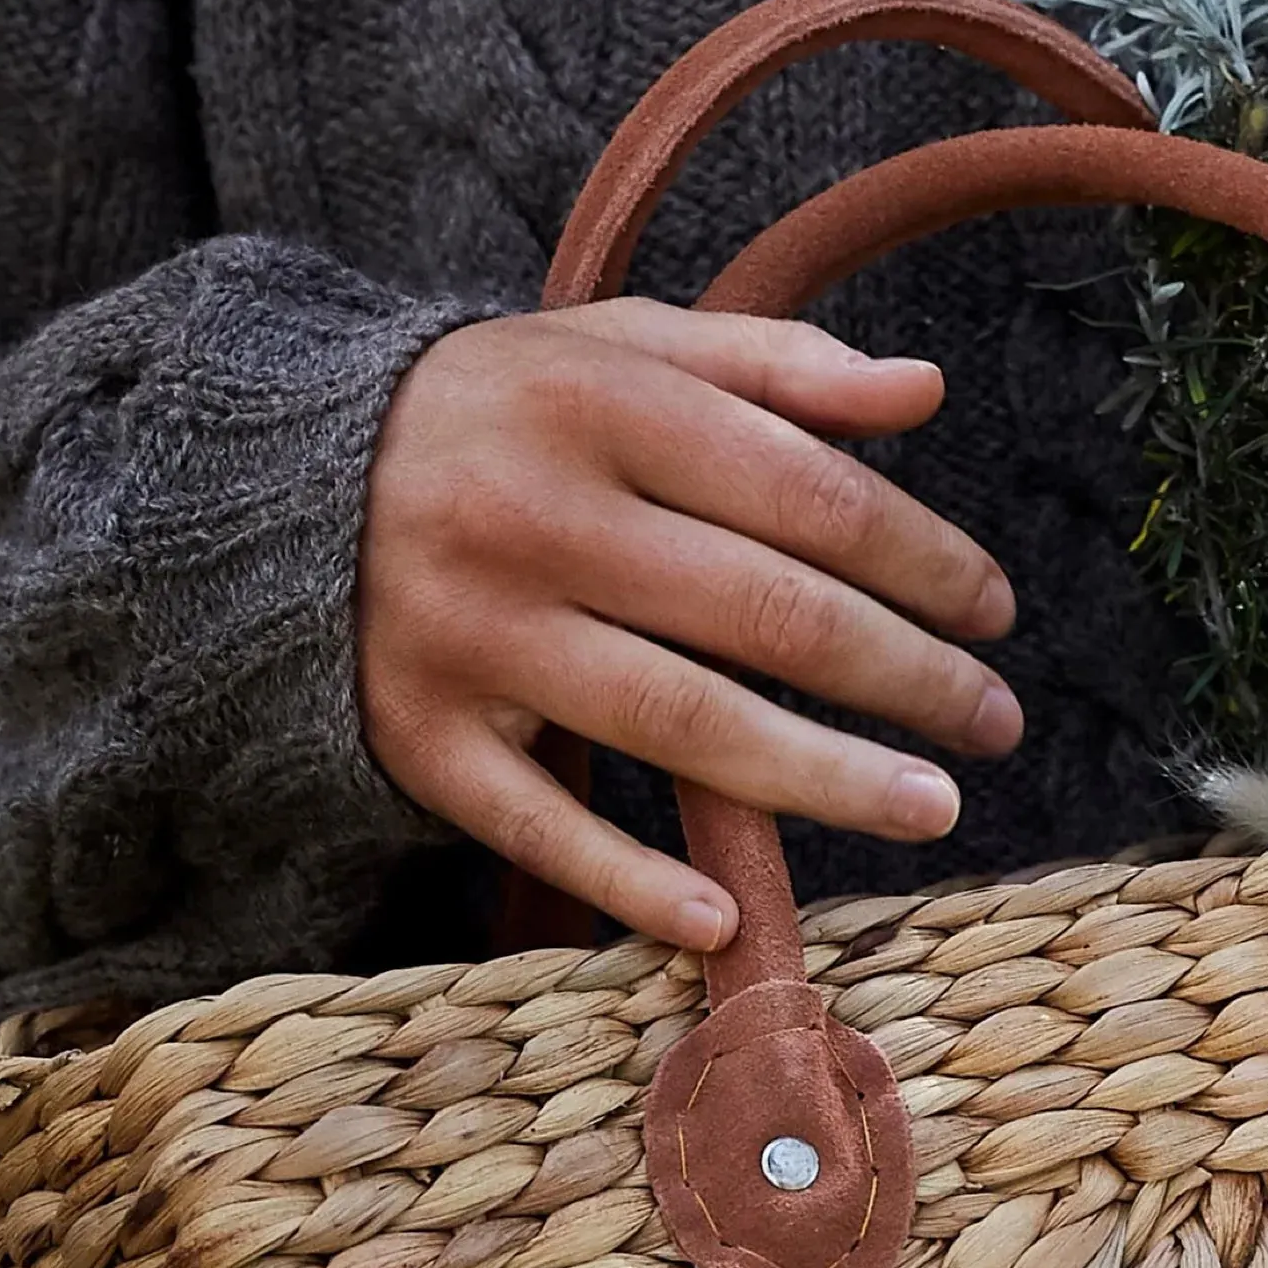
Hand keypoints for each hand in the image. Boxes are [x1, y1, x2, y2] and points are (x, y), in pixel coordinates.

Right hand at [360, 301, 1020, 949]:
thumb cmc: (501, 414)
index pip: (805, 493)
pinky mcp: (419, 734)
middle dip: (907, 676)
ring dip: (823, 781)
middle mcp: (533, 518)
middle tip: (996, 722)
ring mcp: (471, 636)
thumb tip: (923, 391)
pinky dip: (631, 881)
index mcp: (598, 406)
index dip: (921, 559)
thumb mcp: (623, 350)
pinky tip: (724, 917)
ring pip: (680, 726)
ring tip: (932, 807)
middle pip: (764, 615)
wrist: (272, 476)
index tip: (995, 609)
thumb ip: (776, 366)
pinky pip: (538, 826)